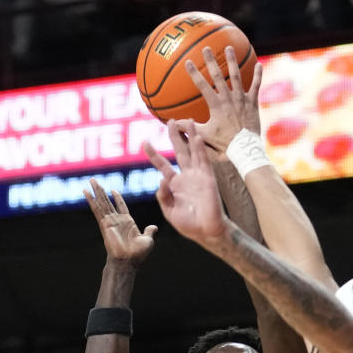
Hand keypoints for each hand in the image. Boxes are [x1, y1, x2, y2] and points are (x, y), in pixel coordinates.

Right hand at [83, 179, 156, 264]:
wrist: (128, 261)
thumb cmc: (138, 254)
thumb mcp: (147, 240)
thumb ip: (149, 232)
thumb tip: (153, 227)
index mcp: (127, 222)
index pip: (121, 206)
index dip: (117, 198)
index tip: (113, 190)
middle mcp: (117, 220)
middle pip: (108, 202)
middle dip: (102, 191)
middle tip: (95, 180)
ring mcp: (109, 221)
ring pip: (102, 202)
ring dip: (96, 191)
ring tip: (91, 180)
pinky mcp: (104, 223)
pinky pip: (96, 209)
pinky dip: (91, 200)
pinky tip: (86, 191)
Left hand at [144, 124, 228, 247]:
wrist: (206, 232)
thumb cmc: (189, 225)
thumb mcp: (169, 211)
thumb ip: (162, 195)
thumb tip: (162, 178)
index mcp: (175, 184)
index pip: (162, 165)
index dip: (154, 154)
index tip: (145, 142)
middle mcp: (186, 176)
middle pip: (179, 151)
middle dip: (174, 136)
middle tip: (169, 120)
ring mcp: (198, 176)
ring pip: (193, 151)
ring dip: (191, 135)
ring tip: (189, 120)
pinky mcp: (207, 179)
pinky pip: (203, 160)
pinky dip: (200, 148)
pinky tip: (196, 137)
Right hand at [183, 45, 263, 153]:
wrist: (245, 149)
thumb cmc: (225, 143)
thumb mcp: (205, 135)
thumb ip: (189, 128)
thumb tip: (172, 124)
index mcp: (216, 104)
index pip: (202, 86)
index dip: (194, 73)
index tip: (187, 61)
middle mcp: (228, 98)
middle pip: (218, 76)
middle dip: (211, 61)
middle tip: (206, 48)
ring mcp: (241, 99)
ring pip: (236, 76)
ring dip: (232, 61)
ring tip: (228, 48)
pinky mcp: (252, 102)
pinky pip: (256, 86)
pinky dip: (258, 75)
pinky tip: (258, 64)